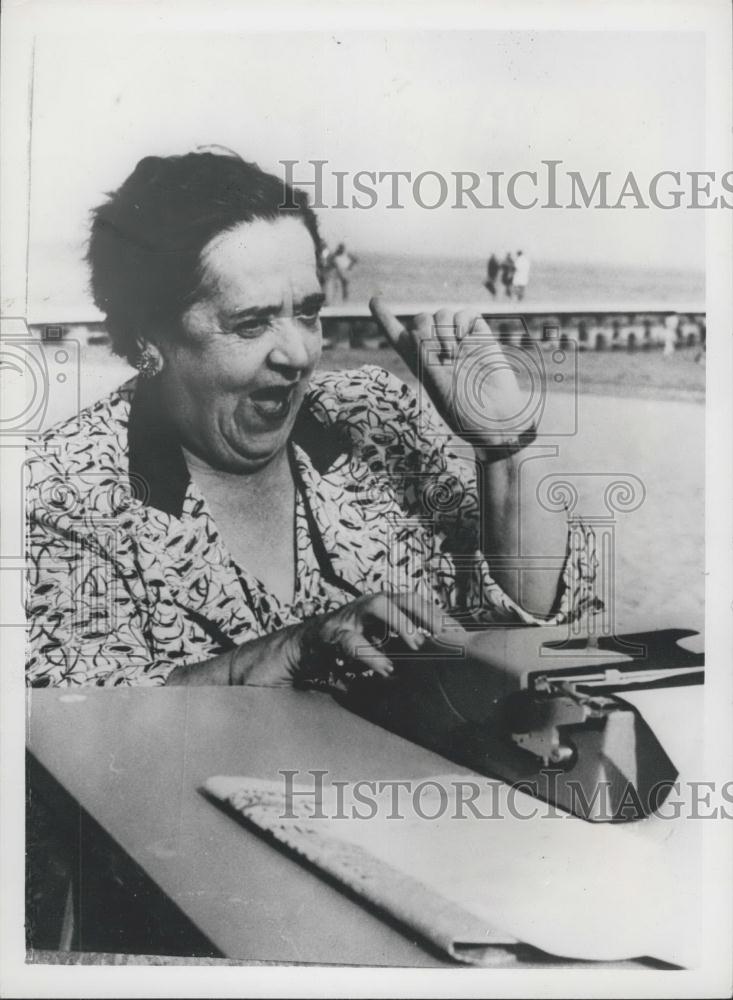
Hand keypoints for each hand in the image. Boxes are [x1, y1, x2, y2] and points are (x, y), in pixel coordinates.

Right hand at [290, 591, 462, 689]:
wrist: (302, 649)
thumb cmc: (346, 647)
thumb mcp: (376, 644)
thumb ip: (398, 647)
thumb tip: (434, 662)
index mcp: (383, 607)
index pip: (417, 603)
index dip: (439, 615)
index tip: (461, 634)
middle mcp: (368, 605)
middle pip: (404, 597)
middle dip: (427, 613)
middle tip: (447, 636)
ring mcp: (350, 616)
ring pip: (379, 605)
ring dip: (402, 623)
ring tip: (418, 644)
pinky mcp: (331, 634)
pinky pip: (353, 641)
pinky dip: (371, 655)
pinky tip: (386, 670)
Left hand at [370, 296, 527, 445]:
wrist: (496, 418)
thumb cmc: (465, 411)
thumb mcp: (435, 385)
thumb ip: (424, 355)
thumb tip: (419, 326)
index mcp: (420, 364)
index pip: (398, 337)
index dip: (385, 318)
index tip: (374, 301)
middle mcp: (437, 350)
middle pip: (420, 320)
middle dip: (423, 330)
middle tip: (440, 355)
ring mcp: (460, 342)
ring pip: (441, 313)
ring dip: (442, 329)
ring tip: (453, 353)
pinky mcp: (480, 337)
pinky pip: (466, 313)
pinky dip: (461, 320)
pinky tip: (463, 338)